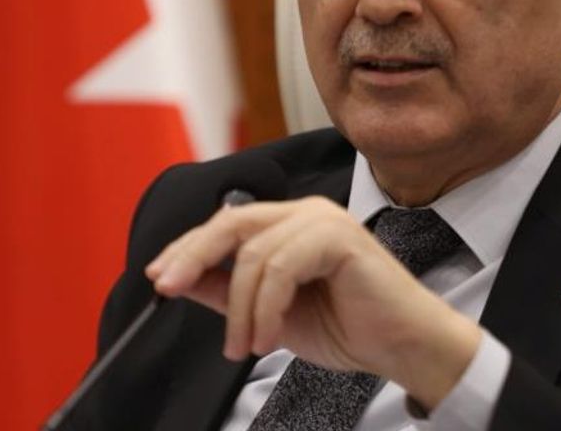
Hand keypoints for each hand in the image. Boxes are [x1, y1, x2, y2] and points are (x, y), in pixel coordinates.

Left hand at [144, 197, 481, 408]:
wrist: (402, 346)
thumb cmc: (350, 328)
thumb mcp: (270, 316)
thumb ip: (229, 293)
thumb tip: (182, 282)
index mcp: (292, 225)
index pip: (228, 225)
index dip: (188, 248)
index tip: (159, 277)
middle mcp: (307, 213)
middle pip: (232, 223)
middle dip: (193, 257)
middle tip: (168, 290)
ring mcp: (325, 220)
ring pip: (253, 253)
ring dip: (239, 308)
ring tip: (244, 346)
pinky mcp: (339, 237)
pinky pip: (281, 268)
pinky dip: (265, 307)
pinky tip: (267, 337)